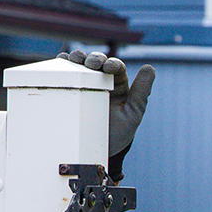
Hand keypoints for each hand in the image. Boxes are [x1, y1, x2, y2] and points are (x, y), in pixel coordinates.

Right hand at [58, 50, 154, 181]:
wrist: (95, 153)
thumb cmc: (117, 135)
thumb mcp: (132, 114)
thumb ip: (142, 92)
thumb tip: (150, 67)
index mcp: (117, 84)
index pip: (115, 67)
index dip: (112, 62)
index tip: (108, 67)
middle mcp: (100, 82)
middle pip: (96, 62)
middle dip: (94, 58)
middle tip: (90, 63)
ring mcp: (82, 86)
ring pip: (80, 65)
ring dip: (76, 58)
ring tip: (73, 59)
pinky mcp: (69, 92)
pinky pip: (65, 76)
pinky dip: (62, 65)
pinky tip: (61, 61)